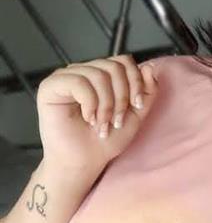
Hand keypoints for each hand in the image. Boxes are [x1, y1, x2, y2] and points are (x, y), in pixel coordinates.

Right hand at [36, 54, 158, 177]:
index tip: (138, 105)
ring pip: (98, 75)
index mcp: (102, 75)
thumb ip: (147, 91)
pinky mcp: (50, 86)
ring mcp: (66, 77)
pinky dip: (90, 103)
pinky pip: (78, 82)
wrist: (86, 161)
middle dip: (122, 97)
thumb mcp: (137, 113)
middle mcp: (84, 71)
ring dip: (106, 105)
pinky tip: (88, 118)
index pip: (124, 62)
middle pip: (114, 67)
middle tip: (116, 120)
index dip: (135, 82)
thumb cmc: (108, 139)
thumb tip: (150, 67)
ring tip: (102, 124)